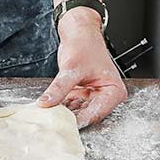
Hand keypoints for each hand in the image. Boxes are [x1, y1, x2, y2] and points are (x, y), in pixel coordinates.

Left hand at [37, 7, 126, 127]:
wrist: (79, 33)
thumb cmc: (84, 45)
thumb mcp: (71, 68)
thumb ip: (59, 87)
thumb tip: (46, 103)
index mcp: (114, 91)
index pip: (96, 113)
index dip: (79, 120)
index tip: (63, 125)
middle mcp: (106, 96)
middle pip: (87, 114)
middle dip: (70, 118)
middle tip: (52, 123)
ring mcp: (93, 96)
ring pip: (77, 111)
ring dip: (64, 113)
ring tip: (48, 116)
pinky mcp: (82, 94)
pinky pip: (71, 104)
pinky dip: (61, 106)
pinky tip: (49, 108)